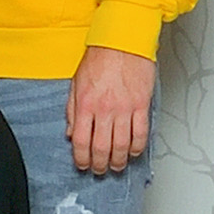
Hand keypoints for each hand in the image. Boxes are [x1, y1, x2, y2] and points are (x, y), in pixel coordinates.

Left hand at [68, 45, 155, 177]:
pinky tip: (134, 152)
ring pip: (122, 144)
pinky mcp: (141, 105)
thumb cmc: (99, 60)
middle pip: (102, 147)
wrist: (121, 43)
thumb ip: (73, 111)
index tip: (82, 165)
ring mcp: (125, 109)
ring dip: (120, 160)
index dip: (81, 158)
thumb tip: (72, 133)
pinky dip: (138, 147)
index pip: (81, 141)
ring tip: (117, 165)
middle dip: (100, 163)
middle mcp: (105, 109)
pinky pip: (141, 133)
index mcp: (85, 105)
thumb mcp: (75, 85)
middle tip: (100, 170)